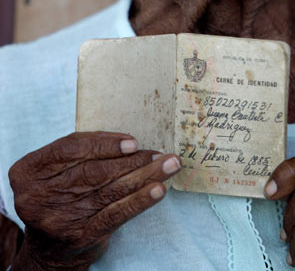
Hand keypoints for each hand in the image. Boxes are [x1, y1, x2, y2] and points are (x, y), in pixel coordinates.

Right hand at [9, 131, 180, 269]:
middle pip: (94, 170)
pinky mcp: (79, 236)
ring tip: (169, 165)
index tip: (133, 141)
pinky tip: (158, 190)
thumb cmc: (59, 196)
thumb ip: (80, 153)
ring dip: (144, 175)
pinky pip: (116, 214)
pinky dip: (140, 200)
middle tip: (160, 153)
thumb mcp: (56, 171)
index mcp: (28, 171)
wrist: (48, 249)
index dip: (104, 143)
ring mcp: (59, 217)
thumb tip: (129, 142)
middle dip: (132, 160)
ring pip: (110, 190)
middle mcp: (38, 195)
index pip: (71, 148)